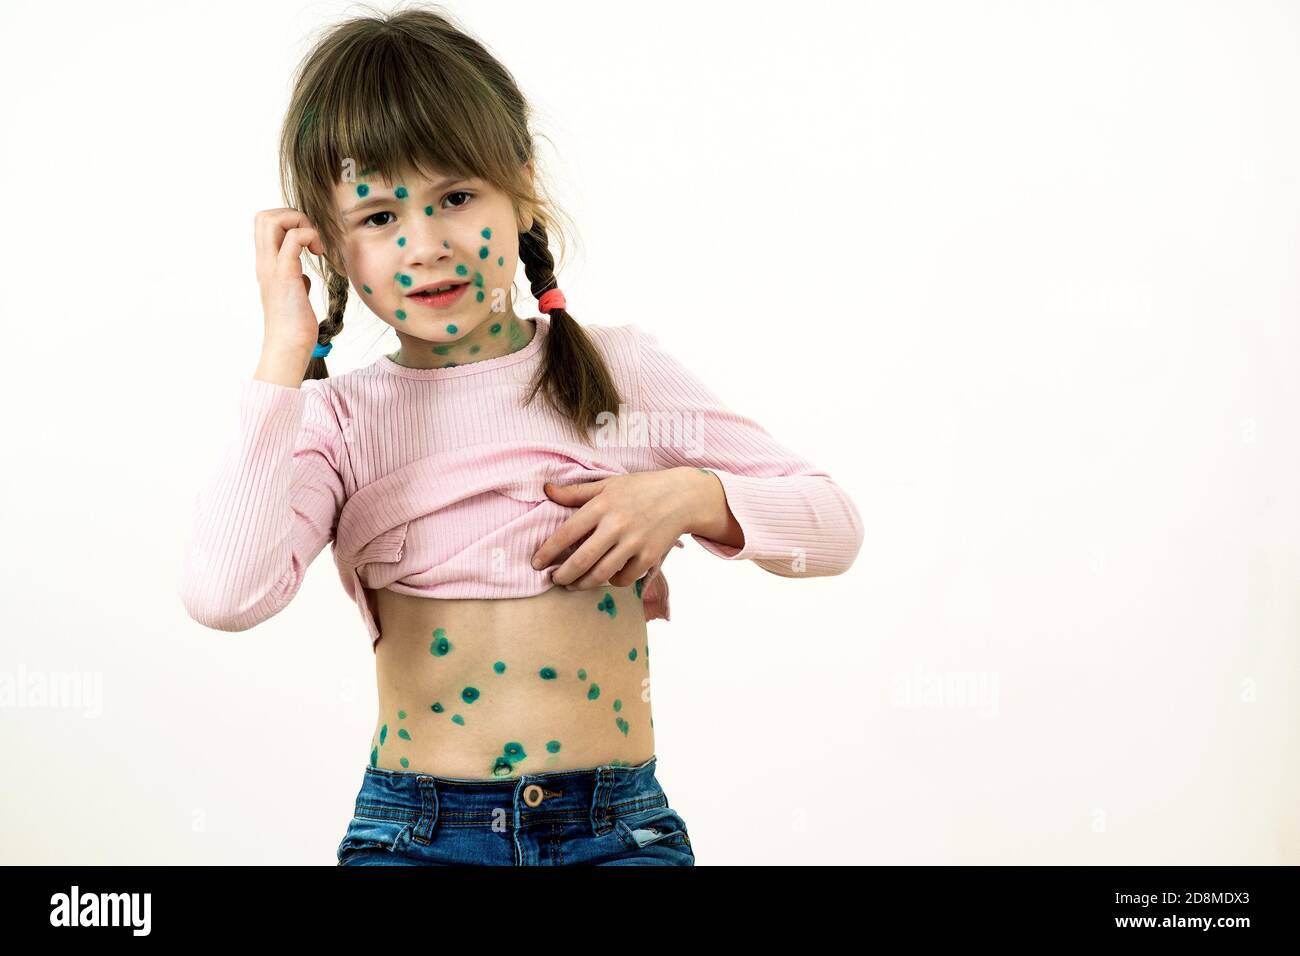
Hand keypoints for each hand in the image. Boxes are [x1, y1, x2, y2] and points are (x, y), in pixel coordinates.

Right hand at [254, 207, 327, 353]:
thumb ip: (295, 282)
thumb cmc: (294, 327)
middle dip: (291, 216)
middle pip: (263, 216)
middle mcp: (264, 262)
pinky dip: (309, 236)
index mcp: (266, 265)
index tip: (308, 242)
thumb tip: (304, 278)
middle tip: (311, 239)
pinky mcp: (285, 274)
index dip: (288, 222)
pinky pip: (293, 239)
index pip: (264, 224)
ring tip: (315, 246)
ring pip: (272, 220)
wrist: (288, 347)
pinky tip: (319, 254)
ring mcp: (272, 267)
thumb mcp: (294, 297)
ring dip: (299, 223)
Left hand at [531, 468, 699, 589]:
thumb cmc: (641, 489)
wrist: (682, 496)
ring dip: (583, 584)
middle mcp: (617, 525)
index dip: (548, 551)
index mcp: (602, 505)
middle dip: (563, 575)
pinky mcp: (650, 556)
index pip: (567, 532)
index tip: (536, 563)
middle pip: (582, 559)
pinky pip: (624, 578)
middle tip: (555, 580)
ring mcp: (635, 542)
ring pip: (601, 574)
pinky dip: (612, 582)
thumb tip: (546, 490)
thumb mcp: (608, 484)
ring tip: (573, 584)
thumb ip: (576, 492)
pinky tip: (606, 577)